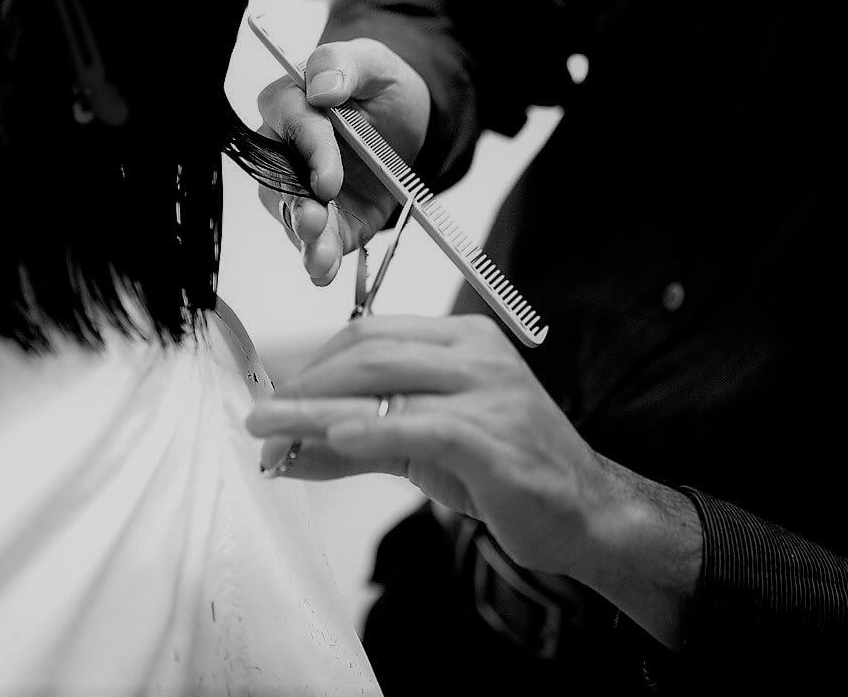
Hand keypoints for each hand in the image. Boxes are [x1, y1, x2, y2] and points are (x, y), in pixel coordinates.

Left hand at [245, 314, 615, 578]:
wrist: (586, 514)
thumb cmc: (505, 471)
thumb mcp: (423, 449)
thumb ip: (357, 442)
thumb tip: (285, 450)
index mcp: (463, 340)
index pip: (371, 333)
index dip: (314, 363)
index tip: (276, 396)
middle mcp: (477, 355)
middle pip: (371, 351)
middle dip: (307, 384)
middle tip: (261, 417)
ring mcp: (491, 393)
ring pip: (387, 384)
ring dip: (319, 409)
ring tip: (273, 432)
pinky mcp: (496, 439)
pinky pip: (424, 426)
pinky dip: (373, 429)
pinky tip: (335, 438)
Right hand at [256, 38, 429, 285]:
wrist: (404, 124)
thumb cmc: (379, 87)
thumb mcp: (374, 63)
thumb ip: (344, 64)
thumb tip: (322, 88)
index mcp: (290, 103)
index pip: (292, 125)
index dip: (311, 153)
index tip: (328, 178)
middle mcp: (285, 152)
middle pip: (281, 180)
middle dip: (298, 205)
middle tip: (313, 223)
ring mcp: (301, 191)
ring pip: (292, 216)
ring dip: (305, 240)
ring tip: (320, 259)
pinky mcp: (325, 221)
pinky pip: (315, 243)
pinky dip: (318, 261)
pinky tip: (324, 274)